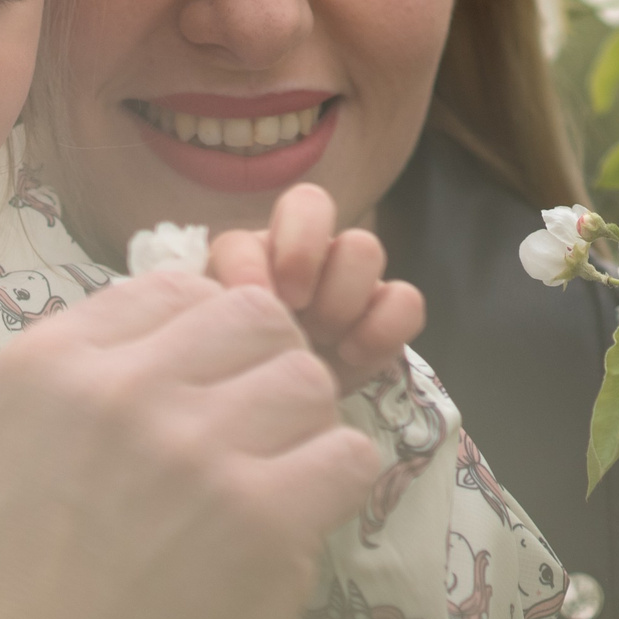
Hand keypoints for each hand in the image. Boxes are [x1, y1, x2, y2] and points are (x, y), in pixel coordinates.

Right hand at [0, 270, 382, 618]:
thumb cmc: (31, 564)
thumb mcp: (22, 427)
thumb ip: (96, 361)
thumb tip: (193, 313)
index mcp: (55, 360)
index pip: (175, 285)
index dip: (206, 331)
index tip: (203, 380)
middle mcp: (124, 389)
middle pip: (255, 317)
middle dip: (267, 362)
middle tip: (254, 420)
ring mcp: (197, 449)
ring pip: (310, 379)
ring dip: (303, 424)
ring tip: (273, 469)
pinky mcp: (265, 515)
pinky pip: (350, 453)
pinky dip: (334, 480)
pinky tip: (295, 510)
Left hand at [208, 182, 424, 392]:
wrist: (272, 413)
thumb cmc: (235, 366)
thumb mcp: (211, 335)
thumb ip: (215, 305)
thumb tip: (233, 299)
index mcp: (257, 246)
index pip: (255, 212)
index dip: (268, 248)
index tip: (254, 299)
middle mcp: (306, 250)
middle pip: (315, 205)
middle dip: (300, 258)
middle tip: (291, 307)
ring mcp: (351, 278)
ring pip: (364, 247)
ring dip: (338, 298)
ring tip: (318, 339)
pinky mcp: (385, 314)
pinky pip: (406, 299)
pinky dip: (382, 329)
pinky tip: (352, 355)